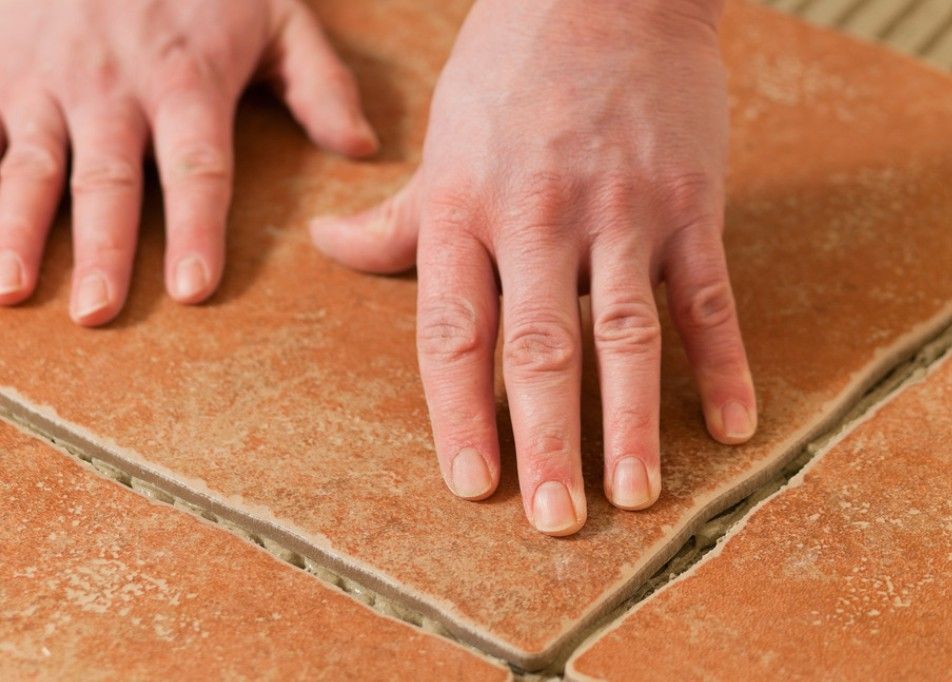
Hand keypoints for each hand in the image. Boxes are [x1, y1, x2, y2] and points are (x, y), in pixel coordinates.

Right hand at [0, 0, 376, 324]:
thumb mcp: (278, 13)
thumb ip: (320, 82)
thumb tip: (362, 149)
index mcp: (186, 79)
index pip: (197, 168)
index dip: (197, 230)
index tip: (196, 289)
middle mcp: (112, 85)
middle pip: (109, 179)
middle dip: (103, 250)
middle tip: (99, 314)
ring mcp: (46, 76)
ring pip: (30, 163)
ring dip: (16, 229)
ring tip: (12, 291)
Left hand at [311, 0, 756, 535]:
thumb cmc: (510, 69)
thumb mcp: (442, 140)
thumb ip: (394, 215)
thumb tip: (329, 247)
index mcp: (465, 209)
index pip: (454, 332)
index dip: (460, 414)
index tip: (471, 484)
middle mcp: (538, 218)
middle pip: (539, 347)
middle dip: (545, 439)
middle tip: (552, 520)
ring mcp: (620, 211)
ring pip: (626, 332)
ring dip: (631, 420)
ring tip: (634, 494)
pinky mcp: (687, 202)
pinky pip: (707, 295)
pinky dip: (723, 362)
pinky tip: (733, 424)